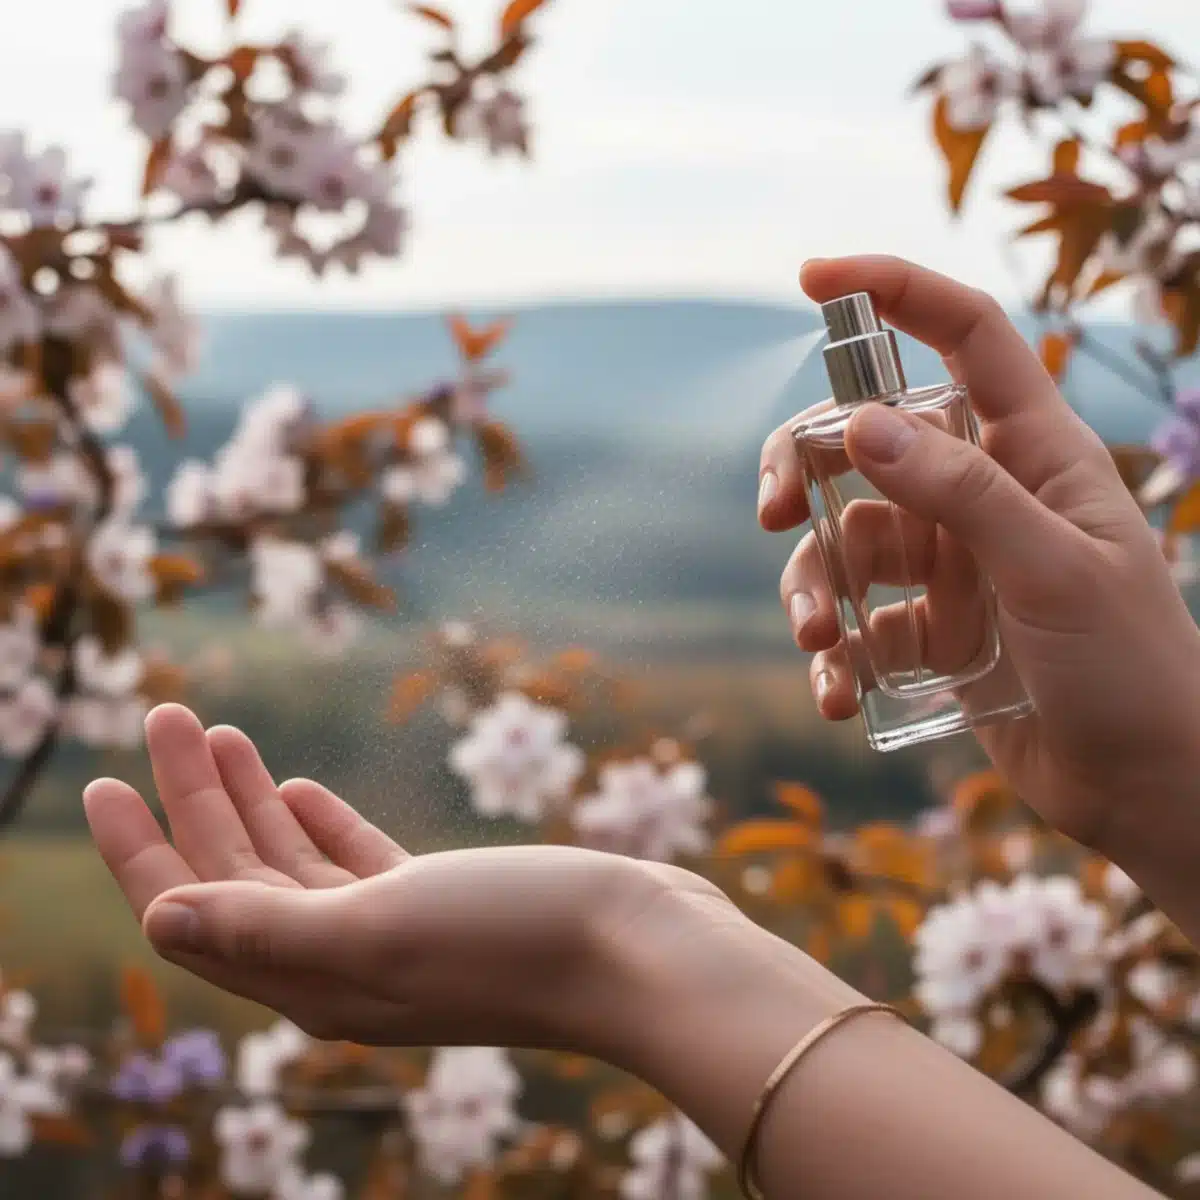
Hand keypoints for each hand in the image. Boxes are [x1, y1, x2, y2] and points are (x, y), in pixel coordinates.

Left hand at [82, 703, 734, 1051]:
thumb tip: (160, 917)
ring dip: (250, 800)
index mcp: (311, 979)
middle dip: (194, 798)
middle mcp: (341, 963)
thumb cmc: (509, 938)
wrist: (638, 952)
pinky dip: (318, 823)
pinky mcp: (440, 903)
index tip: (103, 778)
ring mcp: (392, 932)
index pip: (196, 911)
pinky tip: (297, 786)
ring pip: (293, 862)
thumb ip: (264, 927)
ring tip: (220, 734)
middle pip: (239, 874)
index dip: (141, 851)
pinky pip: (353, 862)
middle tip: (166, 714)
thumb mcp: (376, 931)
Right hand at [759, 255, 1199, 859]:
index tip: (813, 279)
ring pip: (847, 542)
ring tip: (820, 642)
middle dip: (805, 471)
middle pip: (868, 444)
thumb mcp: (1051, 569)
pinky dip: (838, 656)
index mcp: (1033, 452)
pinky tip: (841, 697)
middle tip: (771, 513)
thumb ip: (959, 493)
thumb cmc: (1129, 666)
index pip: (967, 337)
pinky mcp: (929, 629)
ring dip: (815, 590)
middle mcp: (982, 495)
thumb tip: (859, 425)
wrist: (1144, 787)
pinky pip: (858, 622)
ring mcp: (951, 564)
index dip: (896, 292)